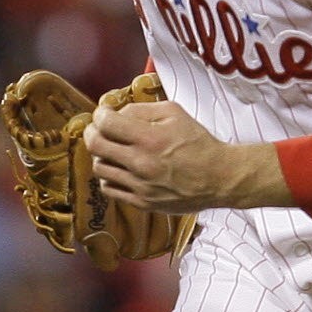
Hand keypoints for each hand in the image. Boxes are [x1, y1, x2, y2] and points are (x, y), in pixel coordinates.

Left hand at [82, 100, 292, 212]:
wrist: (218, 178)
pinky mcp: (141, 202)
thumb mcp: (175, 113)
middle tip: (99, 128)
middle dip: (92, 132)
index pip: (106, 123)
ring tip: (113, 149)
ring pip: (99, 168)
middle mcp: (141, 163)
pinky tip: (121, 169)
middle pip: (95, 145)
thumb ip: (143, 109)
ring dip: (102, 155)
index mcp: (150, 138)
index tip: (104, 112)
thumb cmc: (198, 143)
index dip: (100, 114)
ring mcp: (139, 185)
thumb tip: (117, 111)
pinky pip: (109, 188)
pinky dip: (109, 176)